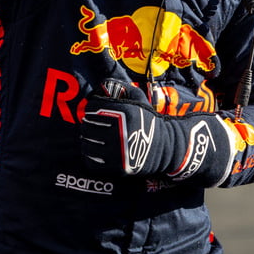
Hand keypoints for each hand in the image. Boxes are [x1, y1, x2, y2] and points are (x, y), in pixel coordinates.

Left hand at [79, 81, 234, 186]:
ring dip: (87, 140)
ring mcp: (118, 151)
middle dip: (88, 124)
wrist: (165, 147)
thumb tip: (104, 85)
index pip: (92, 108)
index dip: (91, 109)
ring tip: (93, 138)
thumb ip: (124, 89)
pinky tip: (96, 150)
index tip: (94, 112)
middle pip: (87, 126)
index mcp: (124, 114)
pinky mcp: (117, 167)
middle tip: (92, 125)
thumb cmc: (148, 121)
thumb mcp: (140, 100)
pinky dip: (89, 156)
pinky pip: (91, 161)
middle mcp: (120, 132)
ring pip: (87, 144)